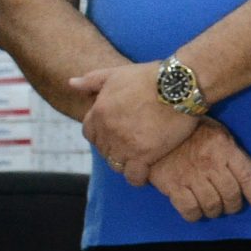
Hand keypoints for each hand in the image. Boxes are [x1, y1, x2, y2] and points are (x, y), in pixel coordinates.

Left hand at [71, 62, 200, 183]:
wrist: (180, 85)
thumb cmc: (151, 77)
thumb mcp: (117, 73)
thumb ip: (92, 80)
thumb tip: (71, 83)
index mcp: (100, 111)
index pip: (89, 133)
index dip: (102, 135)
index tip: (115, 135)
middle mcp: (108, 130)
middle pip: (104, 150)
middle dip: (114, 149)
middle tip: (131, 147)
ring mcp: (125, 144)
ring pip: (116, 165)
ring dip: (125, 164)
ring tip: (138, 160)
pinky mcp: (144, 155)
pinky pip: (133, 176)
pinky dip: (137, 177)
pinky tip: (144, 173)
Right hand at [145, 119, 250, 221]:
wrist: (156, 128)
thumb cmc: (193, 132)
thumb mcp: (220, 137)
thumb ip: (241, 157)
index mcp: (224, 149)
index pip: (246, 176)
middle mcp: (209, 163)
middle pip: (231, 194)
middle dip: (234, 205)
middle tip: (231, 204)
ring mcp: (190, 175)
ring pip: (212, 205)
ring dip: (216, 211)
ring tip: (214, 207)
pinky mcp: (171, 185)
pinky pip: (189, 209)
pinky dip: (196, 215)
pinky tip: (196, 210)